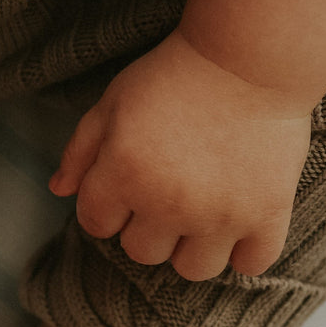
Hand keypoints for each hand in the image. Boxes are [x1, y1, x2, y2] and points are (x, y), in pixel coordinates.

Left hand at [49, 30, 311, 280]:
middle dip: (149, 226)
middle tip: (170, 192)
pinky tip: (242, 224)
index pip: (97, 224)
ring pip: (193, 269)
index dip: (108, 205)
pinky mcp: (267, 215)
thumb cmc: (177, 74)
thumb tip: (59, 190)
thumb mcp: (114, 100)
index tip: (131, 184)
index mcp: (124, 174)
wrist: (251, 57)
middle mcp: (169, 204)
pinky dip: (246, 252)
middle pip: (143, 253)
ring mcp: (220, 215)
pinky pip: (251, 264)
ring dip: (194, 247)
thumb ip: (81, 148)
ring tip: (206, 214)